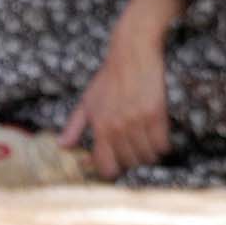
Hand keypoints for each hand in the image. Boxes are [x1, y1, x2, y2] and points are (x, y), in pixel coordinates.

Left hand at [60, 30, 170, 180]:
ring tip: (147, 145)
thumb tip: (63, 147)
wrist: (132, 53)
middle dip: (132, 161)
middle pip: (129, 163)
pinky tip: (158, 138)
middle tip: (133, 151)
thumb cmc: (108, 77)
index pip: (106, 166)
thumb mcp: (87, 101)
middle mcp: (118, 127)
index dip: (111, 171)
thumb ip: (74, 127)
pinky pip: (162, 144)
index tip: (116, 165)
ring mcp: (138, 121)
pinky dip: (162, 146)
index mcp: (100, 127)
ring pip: (147, 156)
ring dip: (148, 155)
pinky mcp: (156, 114)